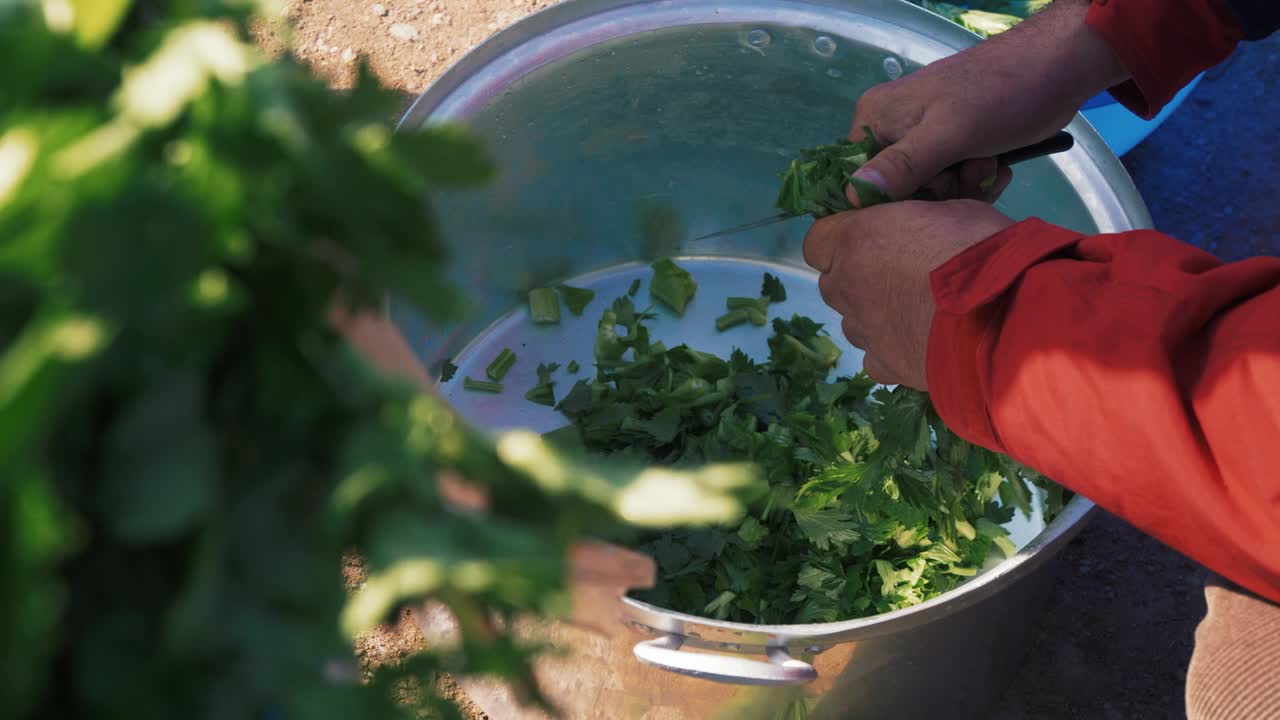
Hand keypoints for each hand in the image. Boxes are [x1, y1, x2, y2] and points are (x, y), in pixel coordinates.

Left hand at [803, 200, 1014, 388]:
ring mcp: (863, 329)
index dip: (840, 241)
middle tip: (899, 273)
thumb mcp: (951, 210)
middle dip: (856, 277)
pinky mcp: (886, 364)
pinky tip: (919, 342)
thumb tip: (914, 229)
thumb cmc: (979, 250)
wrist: (1003, 315)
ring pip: (853, 321)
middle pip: (832, 282)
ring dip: (872, 314)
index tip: (868, 239)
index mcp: (855, 239)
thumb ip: (914, 222)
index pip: (817, 241)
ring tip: (915, 310)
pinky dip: (890, 350)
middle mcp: (847, 286)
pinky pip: (875, 356)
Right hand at [847, 0, 1126, 203]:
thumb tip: (851, 196)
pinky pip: (952, 180)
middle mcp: (893, 127)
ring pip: (930, 190)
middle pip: (898, 190)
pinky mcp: (953, 144)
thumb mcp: (949, 134)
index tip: (929, 197)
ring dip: (964, 187)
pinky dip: (976, 179)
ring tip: (989, 163)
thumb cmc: (1001, 95)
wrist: (1059, 66)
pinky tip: (997, 166)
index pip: (859, 181)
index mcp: (876, 118)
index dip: (892, 201)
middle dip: (939, 192)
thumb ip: (902, 166)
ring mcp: (924, 136)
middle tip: (971, 171)